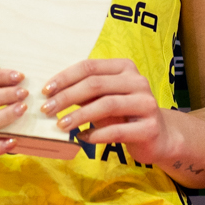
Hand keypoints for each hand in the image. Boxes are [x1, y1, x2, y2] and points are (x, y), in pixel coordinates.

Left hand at [43, 59, 180, 159]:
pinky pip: (117, 131)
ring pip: (107, 105)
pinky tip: (82, 138)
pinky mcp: (150, 128)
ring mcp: (146, 103)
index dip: (65, 78)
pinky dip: (95, 135)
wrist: (159, 136)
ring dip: (79, 116)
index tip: (46, 91)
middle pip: (96, 84)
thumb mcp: (103, 99)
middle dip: (67, 97)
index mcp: (125, 68)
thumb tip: (52, 93)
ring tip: (60, 125)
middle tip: (47, 110)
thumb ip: (84, 93)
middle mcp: (138, 81)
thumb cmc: (125, 114)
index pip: (89, 67)